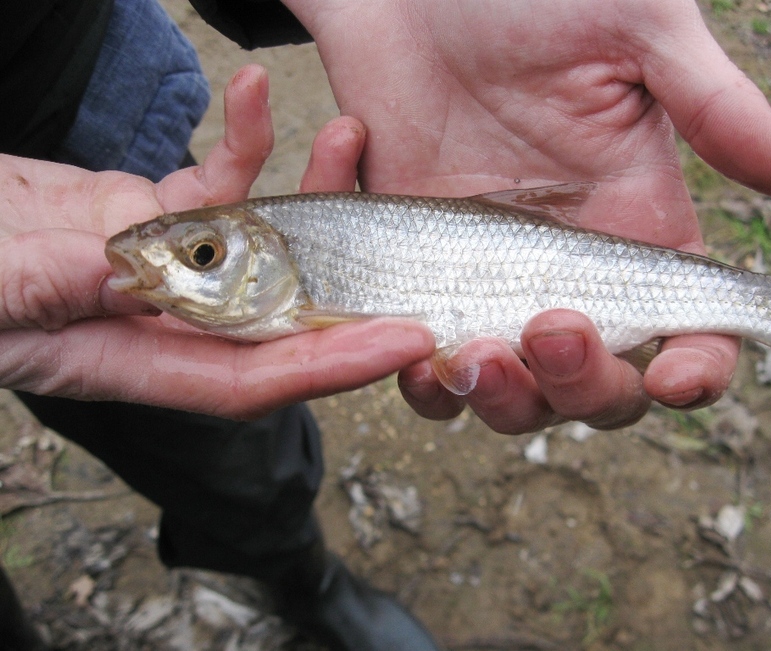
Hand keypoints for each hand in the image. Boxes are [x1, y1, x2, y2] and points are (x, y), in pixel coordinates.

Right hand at [0, 65, 433, 418]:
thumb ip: (58, 285)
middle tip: (420, 258)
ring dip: (310, 195)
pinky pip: (212, 182)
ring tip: (348, 137)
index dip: (329, 365)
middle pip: (279, 318)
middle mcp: (164, 322)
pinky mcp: (155, 215)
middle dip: (352, 290)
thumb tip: (136, 275)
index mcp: (129, 361)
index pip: (250, 378)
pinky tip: (251, 92)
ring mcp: (169, 268)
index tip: (402, 342)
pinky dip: (237, 141)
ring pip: (262, 244)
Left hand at [286, 0, 770, 432]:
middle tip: (549, 329)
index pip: (683, 328)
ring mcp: (483, 282)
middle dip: (581, 387)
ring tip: (468, 354)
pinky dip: (417, 381)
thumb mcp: (634, 29)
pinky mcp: (412, 279)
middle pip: (594, 385)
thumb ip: (714, 106)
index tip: (672, 375)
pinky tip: (406, 347)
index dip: (693, 370)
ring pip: (508, 393)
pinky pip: (416, 364)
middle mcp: (562, 271)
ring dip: (498, 399)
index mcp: (632, 227)